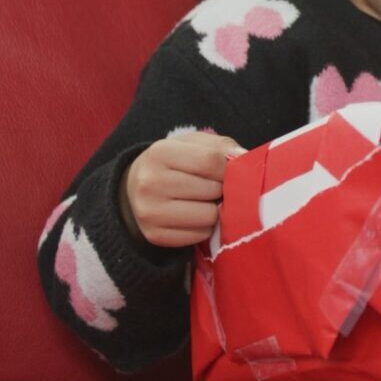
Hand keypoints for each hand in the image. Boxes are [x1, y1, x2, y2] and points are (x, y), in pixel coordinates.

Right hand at [120, 131, 243, 248]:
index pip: (210, 161)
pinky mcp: (155, 235)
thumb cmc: (175, 162)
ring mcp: (150, 211)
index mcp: (160, 152)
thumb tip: (244, 158)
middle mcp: (150, 182)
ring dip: (214, 210)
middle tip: (215, 187)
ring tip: (204, 201)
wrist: (136, 187)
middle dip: (221, 189)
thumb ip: (221, 147)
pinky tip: (194, 216)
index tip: (231, 170)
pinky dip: (204, 227)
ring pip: (208, 216)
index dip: (229, 167)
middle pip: (211, 190)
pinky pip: (200, 235)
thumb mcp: (194, 144)